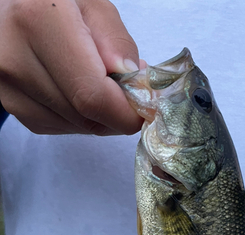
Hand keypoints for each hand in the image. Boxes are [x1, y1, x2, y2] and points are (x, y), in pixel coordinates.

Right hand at [0, 0, 142, 134]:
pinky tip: (75, 89)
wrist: (10, 7)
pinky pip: (59, 127)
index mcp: (37, 23)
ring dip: (99, 116)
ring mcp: (7, 88)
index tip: (146, 107)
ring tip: (97, 82)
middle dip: (117, 113)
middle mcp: (15, 60)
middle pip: (86, 117)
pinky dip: (78, 116)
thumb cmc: (52, 0)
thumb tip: (131, 80)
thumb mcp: (91, 2)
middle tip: (128, 91)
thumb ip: (115, 40)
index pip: (93, 96)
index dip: (126, 112)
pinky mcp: (11, 106)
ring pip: (75, 127)